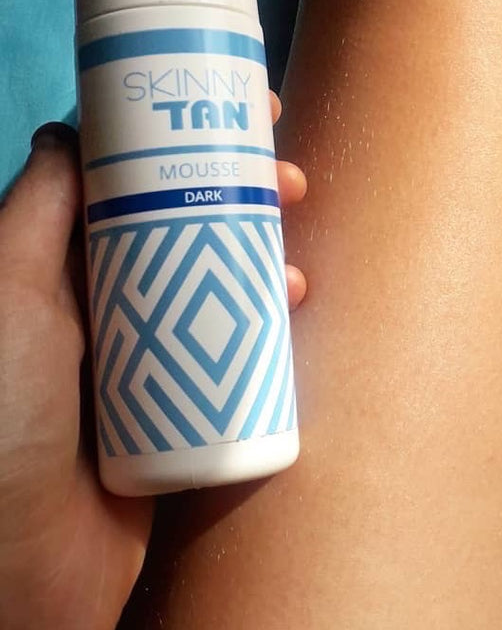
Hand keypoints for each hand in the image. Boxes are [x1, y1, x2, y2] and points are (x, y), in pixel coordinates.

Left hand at [0, 97, 306, 629]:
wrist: (19, 563)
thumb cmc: (2, 416)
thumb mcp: (8, 292)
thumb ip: (37, 209)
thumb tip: (68, 125)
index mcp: (66, 264)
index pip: (134, 179)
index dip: (189, 139)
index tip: (241, 112)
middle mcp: (113, 296)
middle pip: (192, 221)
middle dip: (245, 190)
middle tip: (290, 177)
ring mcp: (154, 345)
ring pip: (224, 275)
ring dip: (269, 246)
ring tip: (298, 241)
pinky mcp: (189, 394)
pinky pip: (239, 339)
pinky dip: (272, 311)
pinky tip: (295, 298)